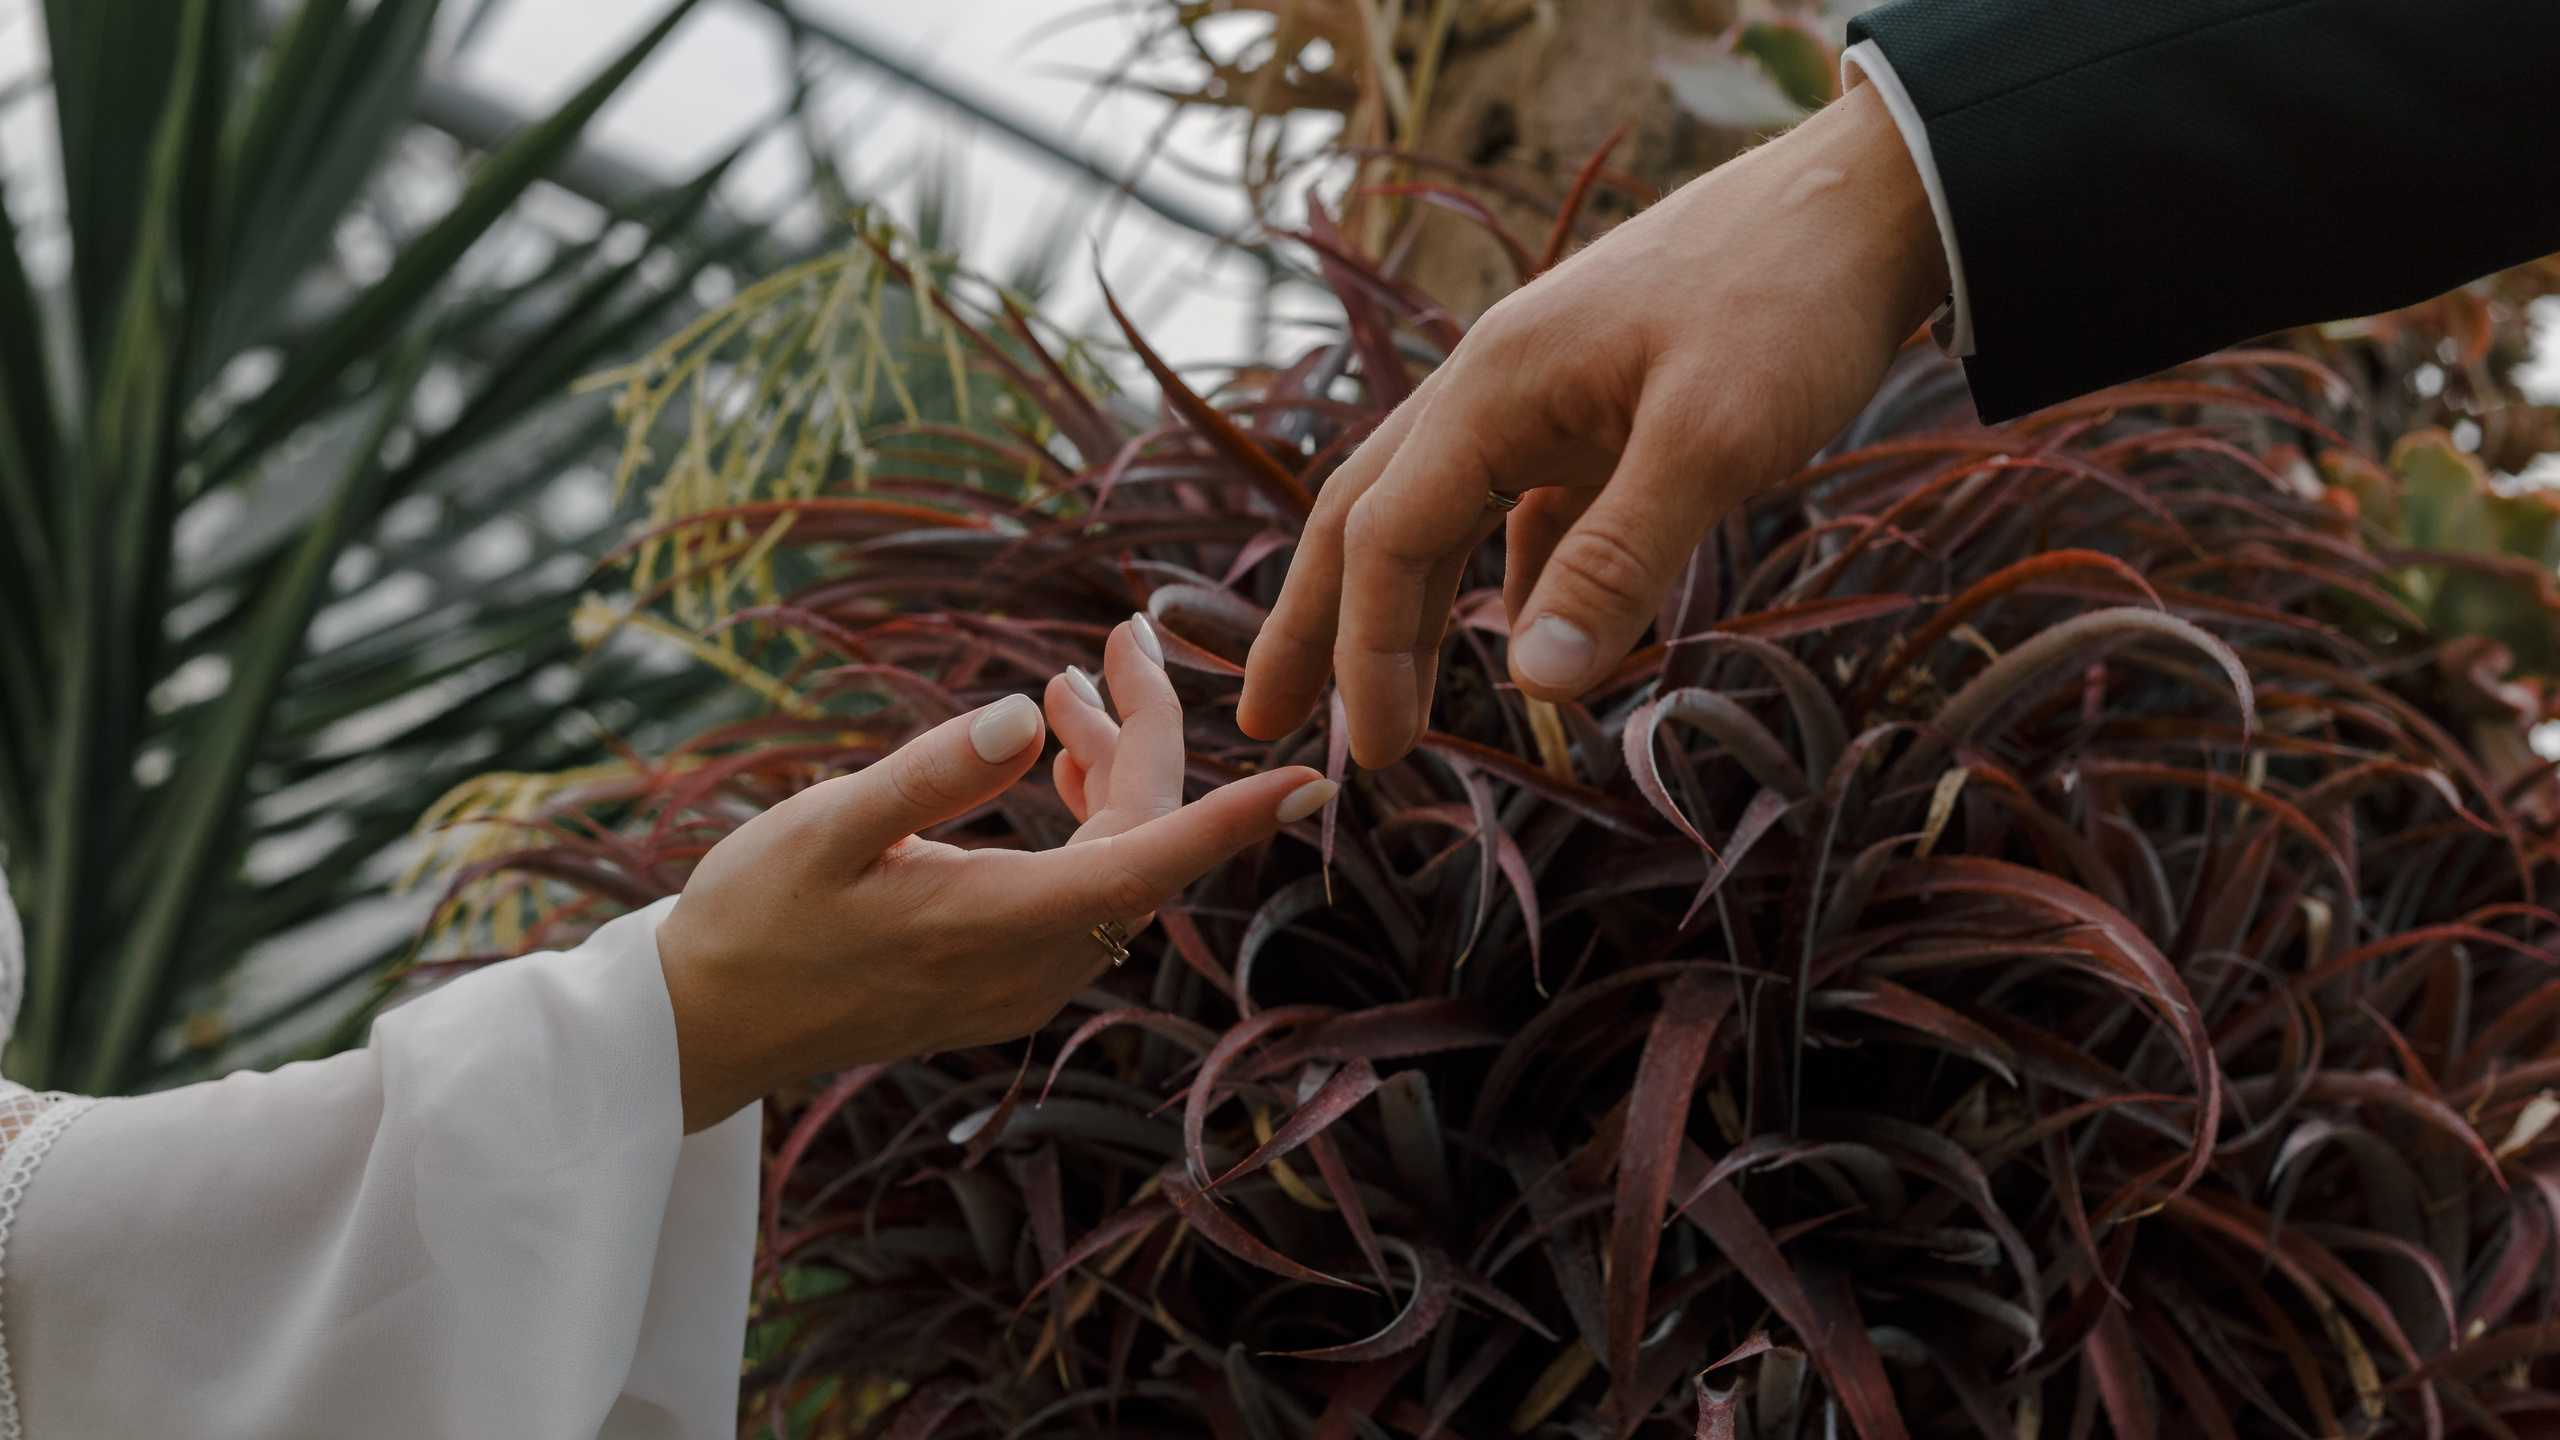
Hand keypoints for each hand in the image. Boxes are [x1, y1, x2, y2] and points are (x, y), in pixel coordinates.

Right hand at [657, 616, 1337, 1131]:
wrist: (707, 1030)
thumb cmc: (755, 920)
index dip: (1236, 817)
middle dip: (1148, 735)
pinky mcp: (1007, 985)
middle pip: (1142, 843)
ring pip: (1117, 868)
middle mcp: (1035, 965)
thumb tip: (1019, 719)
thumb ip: (928, 775)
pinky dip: (1086, 824)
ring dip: (1112, 775)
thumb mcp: (825, 830)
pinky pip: (1085, 897)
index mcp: (1001, 924)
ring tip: (1068, 692)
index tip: (1313, 779)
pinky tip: (1053, 766)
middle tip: (1120, 638)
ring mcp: (1025, 985)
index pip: (1152, 863)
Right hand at [1238, 79, 1951, 765]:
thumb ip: (1621, 560)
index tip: (1372, 755)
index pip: (1387, 539)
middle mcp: (1493, 386)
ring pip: (1438, 510)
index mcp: (1492, 388)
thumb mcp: (1712, 438)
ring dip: (1401, 605)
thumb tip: (1535, 685)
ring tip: (1379, 694)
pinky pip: (1526, 503)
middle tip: (1264, 720)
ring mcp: (1546, 392)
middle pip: (1367, 516)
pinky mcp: (1602, 404)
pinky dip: (1511, 575)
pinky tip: (1529, 631)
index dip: (1365, 652)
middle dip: (1312, 623)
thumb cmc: (1793, 303)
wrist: (1870, 199)